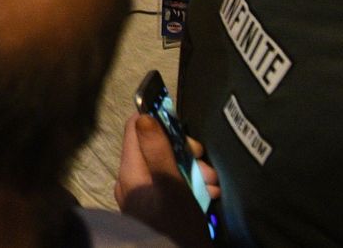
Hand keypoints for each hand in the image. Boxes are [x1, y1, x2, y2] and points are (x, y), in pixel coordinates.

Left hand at [115, 114, 218, 247]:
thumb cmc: (175, 227)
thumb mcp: (172, 186)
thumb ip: (158, 152)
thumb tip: (143, 115)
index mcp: (130, 170)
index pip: (135, 127)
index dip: (161, 124)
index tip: (186, 136)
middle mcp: (132, 179)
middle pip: (156, 148)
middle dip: (186, 154)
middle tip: (206, 168)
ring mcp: (143, 194)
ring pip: (169, 168)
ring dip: (195, 172)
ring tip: (213, 187)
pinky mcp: (156, 207)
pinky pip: (171, 186)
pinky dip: (191, 186)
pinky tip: (210, 195)